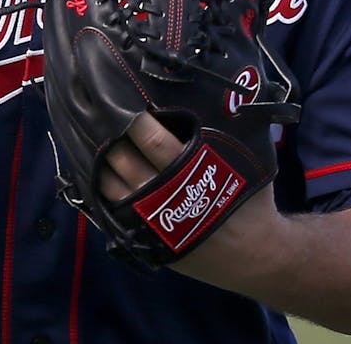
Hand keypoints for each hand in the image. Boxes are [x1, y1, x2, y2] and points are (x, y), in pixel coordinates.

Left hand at [99, 111, 285, 285]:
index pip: (152, 141)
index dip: (134, 120)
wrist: (255, 255)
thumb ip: (222, 134)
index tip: (123, 101)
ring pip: (109, 184)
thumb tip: (202, 94)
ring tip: (94, 139)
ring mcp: (149, 222)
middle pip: (123, 160)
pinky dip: (101, 188)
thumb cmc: (250, 201)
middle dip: (110, 137)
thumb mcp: (245, 163)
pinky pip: (109, 209)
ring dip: (100, 161)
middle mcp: (163, 199)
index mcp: (190, 175)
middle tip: (101, 116)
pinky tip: (97, 169)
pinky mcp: (142, 238)